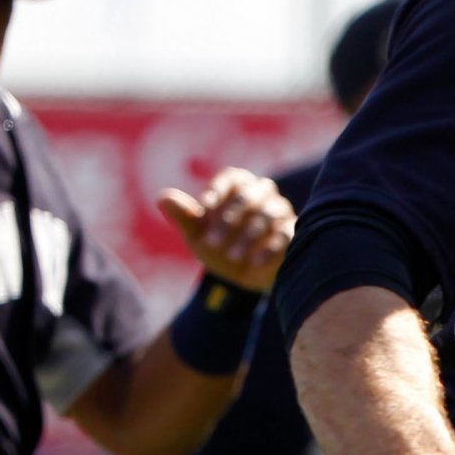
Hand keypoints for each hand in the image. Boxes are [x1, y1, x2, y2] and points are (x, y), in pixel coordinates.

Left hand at [160, 169, 295, 292]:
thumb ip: (184, 217)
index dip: (218, 190)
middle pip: (250, 195)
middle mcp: (262, 194)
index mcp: (238, 187)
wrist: (240, 277)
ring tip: (231, 256)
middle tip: (211, 242)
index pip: (232, 178)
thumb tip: (163, 197)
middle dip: (230, 218)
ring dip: (248, 235)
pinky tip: (253, 262)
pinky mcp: (292, 234)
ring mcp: (280, 213)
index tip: (203, 208)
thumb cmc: (218, 246)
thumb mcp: (198, 235)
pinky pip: (286, 235)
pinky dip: (270, 248)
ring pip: (269, 214)